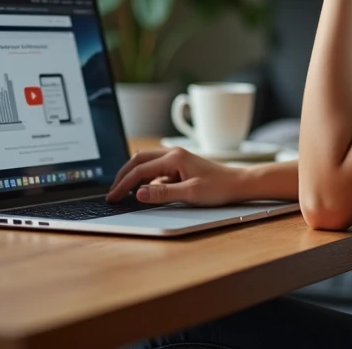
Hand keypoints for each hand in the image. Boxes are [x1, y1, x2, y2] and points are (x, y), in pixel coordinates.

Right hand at [106, 147, 244, 205]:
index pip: (140, 170)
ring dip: (133, 175)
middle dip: (123, 175)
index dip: (124, 184)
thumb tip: (139, 193)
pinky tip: (143, 190)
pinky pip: (156, 169)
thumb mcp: (190, 194)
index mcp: (174, 158)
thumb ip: (163, 193)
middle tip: (112, 192)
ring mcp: (176, 159)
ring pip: (146, 163)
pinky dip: (145, 178)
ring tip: (122, 191)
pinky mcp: (179, 166)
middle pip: (138, 160)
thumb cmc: (219, 188)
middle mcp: (173, 154)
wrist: (239, 184)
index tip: (113, 197)